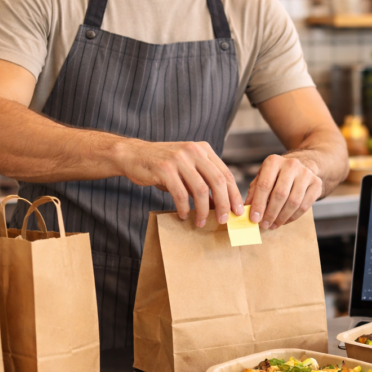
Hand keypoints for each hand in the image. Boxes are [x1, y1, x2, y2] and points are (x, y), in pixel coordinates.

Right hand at [120, 140, 242, 226]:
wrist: (133, 155)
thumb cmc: (163, 166)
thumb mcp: (187, 170)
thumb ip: (203, 183)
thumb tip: (220, 206)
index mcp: (203, 150)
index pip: (226, 173)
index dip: (234, 194)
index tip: (238, 211)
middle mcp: (193, 151)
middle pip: (218, 181)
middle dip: (223, 204)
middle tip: (224, 220)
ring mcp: (179, 158)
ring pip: (200, 189)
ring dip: (203, 210)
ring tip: (201, 222)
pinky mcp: (164, 168)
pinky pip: (180, 194)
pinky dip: (184, 208)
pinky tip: (183, 215)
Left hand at [245, 153, 322, 229]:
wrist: (302, 166)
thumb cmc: (276, 175)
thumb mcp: (262, 177)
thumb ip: (253, 192)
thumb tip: (246, 210)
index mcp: (273, 161)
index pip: (264, 185)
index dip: (258, 204)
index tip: (254, 219)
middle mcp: (291, 164)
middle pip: (280, 194)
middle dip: (271, 213)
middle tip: (264, 225)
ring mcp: (305, 173)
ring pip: (293, 202)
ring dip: (282, 217)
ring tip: (273, 225)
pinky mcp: (316, 183)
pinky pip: (305, 206)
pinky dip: (293, 217)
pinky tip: (284, 221)